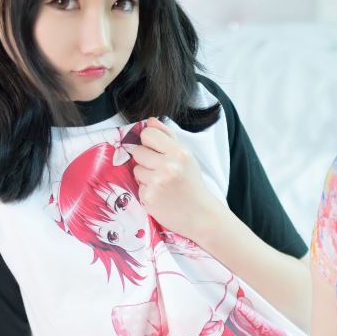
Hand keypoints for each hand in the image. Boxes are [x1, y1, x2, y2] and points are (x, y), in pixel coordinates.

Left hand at [128, 117, 216, 237]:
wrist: (200, 215)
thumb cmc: (191, 183)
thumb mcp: (185, 156)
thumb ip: (167, 136)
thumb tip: (149, 121)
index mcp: (179, 152)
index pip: (147, 134)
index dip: (149, 142)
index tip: (157, 151)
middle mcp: (168, 166)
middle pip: (138, 151)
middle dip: (146, 160)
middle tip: (160, 170)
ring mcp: (157, 183)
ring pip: (136, 170)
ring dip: (145, 176)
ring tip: (161, 184)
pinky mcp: (149, 198)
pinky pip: (138, 187)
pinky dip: (147, 191)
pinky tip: (161, 196)